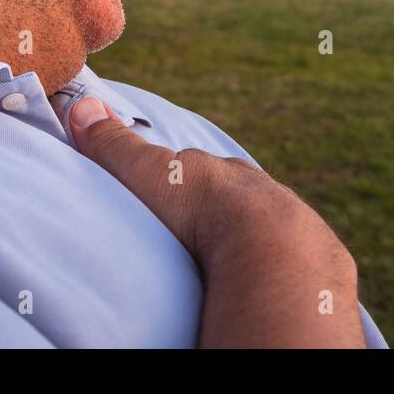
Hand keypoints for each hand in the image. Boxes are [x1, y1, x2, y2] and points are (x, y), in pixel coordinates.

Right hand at [68, 96, 364, 346]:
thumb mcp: (149, 175)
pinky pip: (291, 266)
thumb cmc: (203, 211)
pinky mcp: (314, 268)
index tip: (170, 197)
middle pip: (237, 200)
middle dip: (219, 213)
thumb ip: (117, 146)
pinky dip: (274, 272)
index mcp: (226, 175)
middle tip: (194, 236)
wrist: (272, 252)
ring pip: (266, 232)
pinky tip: (260, 288)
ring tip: (225, 269)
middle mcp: (263, 194)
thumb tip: (79, 104)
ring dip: (248, 245)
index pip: (203, 173)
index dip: (184, 183)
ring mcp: (293, 229)